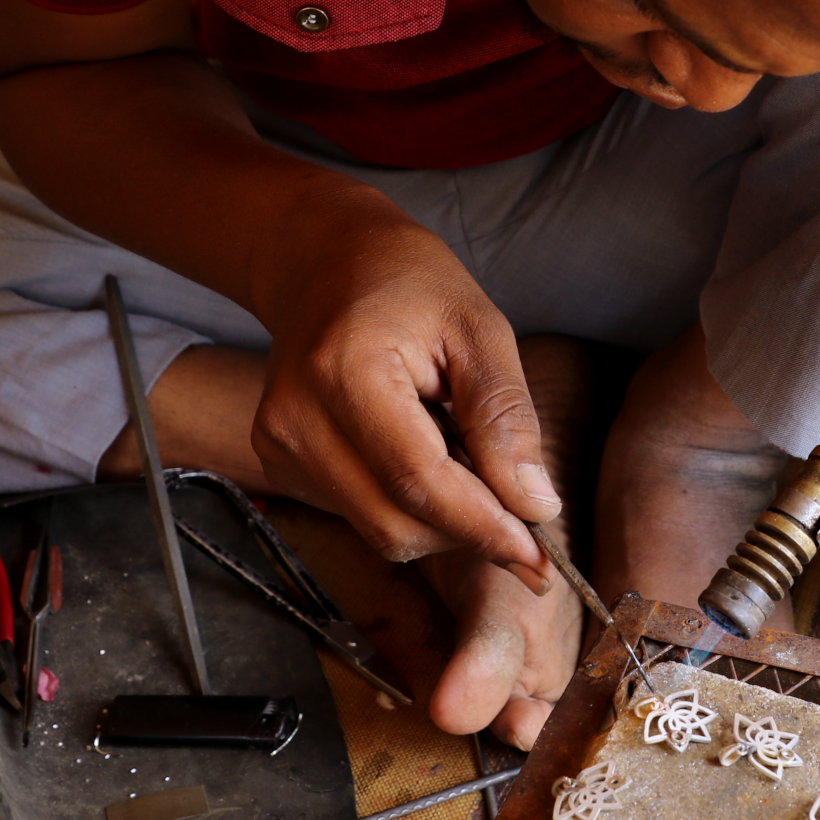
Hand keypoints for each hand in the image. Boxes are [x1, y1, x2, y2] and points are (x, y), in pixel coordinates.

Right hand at [249, 177, 560, 584]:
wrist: (325, 262)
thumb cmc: (409, 283)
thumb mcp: (480, 328)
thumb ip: (505, 416)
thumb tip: (535, 505)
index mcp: (345, 371)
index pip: (419, 482)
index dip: (484, 527)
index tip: (540, 557)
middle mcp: (297, 418)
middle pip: (396, 524)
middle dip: (469, 532)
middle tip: (521, 508)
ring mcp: (279, 445)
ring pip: (381, 532)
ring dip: (442, 520)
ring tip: (461, 450)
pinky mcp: (279, 464)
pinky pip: (362, 517)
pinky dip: (410, 505)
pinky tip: (422, 451)